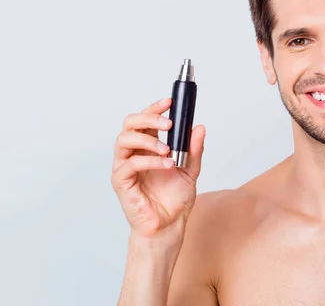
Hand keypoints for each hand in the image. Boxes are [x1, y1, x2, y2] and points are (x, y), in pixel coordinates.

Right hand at [111, 97, 205, 239]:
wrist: (169, 226)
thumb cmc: (174, 200)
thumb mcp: (191, 170)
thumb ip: (194, 150)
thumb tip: (199, 128)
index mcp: (148, 148)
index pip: (145, 121)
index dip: (154, 109)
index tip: (170, 103)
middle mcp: (134, 154)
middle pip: (130, 124)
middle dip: (149, 118)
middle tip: (168, 124)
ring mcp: (125, 167)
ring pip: (124, 139)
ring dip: (149, 140)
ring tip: (168, 150)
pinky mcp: (121, 182)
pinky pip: (129, 164)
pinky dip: (149, 161)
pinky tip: (166, 165)